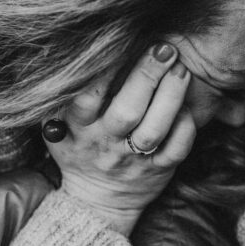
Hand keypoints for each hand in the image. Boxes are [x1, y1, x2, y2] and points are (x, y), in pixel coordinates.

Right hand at [48, 42, 195, 233]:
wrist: (97, 202)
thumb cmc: (78, 151)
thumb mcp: (56, 128)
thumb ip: (60, 97)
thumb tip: (59, 51)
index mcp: (78, 130)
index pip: (87, 98)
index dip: (103, 72)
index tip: (120, 42)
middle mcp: (106, 144)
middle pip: (127, 111)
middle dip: (146, 76)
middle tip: (164, 48)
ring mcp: (134, 159)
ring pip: (154, 130)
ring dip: (171, 97)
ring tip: (180, 68)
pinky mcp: (159, 170)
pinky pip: (176, 149)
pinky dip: (185, 127)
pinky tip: (188, 105)